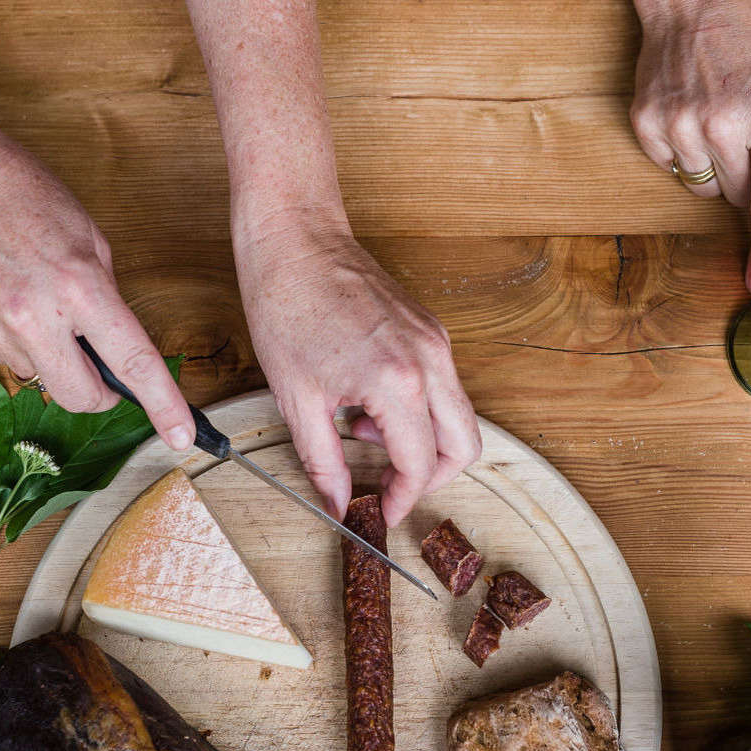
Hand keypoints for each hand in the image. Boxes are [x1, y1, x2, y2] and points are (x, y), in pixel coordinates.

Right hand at [0, 115, 194, 449]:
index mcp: (78, 287)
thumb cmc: (25, 195)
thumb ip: (107, 299)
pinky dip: (21, 343)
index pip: (132, 363)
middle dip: (100, 392)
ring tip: (41, 303)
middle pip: (81, 398)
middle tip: (102, 364)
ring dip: (54, 358)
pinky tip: (10, 299)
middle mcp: (33, 316)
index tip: (181, 436)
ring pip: (43, 378)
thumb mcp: (90, 239)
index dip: (163, 405)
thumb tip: (117, 348)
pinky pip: (9, 360)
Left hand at [236, 214, 481, 525]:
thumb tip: (337, 505)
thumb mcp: (296, 400)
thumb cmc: (286, 306)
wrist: (294, 240)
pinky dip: (419, 409)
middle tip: (389, 486)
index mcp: (396, 382)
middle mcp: (429, 361)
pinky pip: (443, 385)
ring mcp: (435, 341)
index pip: (420, 464)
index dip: (403, 498)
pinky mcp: (430, 328)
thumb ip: (323, 461)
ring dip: (424, 442)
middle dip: (433, 478)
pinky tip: (367, 403)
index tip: (382, 511)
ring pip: (460, 415)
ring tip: (361, 434)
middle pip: (465, 445)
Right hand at [630, 0, 750, 291]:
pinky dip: (680, 151)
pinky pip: (669, 167)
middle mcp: (724, 125)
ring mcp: (680, 125)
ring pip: (701, 186)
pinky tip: (687, 114)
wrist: (694, 3)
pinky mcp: (647, 123)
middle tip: (743, 136)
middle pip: (735, 198)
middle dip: (745, 180)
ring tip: (714, 118)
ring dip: (711, 165)